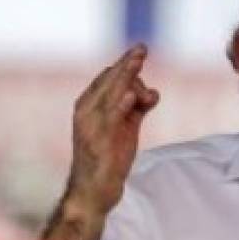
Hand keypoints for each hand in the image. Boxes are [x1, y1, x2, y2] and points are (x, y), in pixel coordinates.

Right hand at [66, 44, 159, 215]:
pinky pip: (111, 119)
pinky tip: (132, 96)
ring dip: (126, 74)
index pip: (107, 78)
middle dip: (127, 63)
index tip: (140, 54)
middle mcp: (86, 111)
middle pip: (109, 80)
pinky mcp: (99, 141)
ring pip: (110, 93)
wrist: (92, 192)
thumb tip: (152, 92)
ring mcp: (91, 125)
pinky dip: (121, 105)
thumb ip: (135, 108)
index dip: (125, 66)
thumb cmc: (107, 159)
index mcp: (88, 106)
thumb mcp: (124, 129)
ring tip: (138, 58)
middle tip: (142, 47)